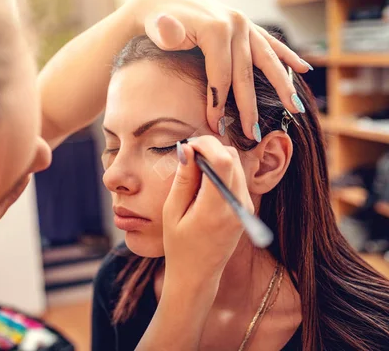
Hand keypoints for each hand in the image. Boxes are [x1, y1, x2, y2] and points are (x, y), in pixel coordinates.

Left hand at [125, 0, 310, 140]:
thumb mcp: (158, 27)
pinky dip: (287, 56)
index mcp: (216, 29)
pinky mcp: (247, 25)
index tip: (216, 127)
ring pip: (267, 59)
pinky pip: (270, 44)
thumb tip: (167, 28)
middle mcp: (236, 25)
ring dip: (282, 85)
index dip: (218, 103)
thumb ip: (165, 32)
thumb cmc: (159, 22)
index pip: (221, 75)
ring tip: (294, 108)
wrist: (166, 2)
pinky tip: (303, 70)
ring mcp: (244, 24)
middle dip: (249, 106)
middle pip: (246, 73)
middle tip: (253, 133)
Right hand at [162, 136, 253, 282]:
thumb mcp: (172, 211)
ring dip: (216, 157)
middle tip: (188, 153)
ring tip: (193, 167)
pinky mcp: (246, 208)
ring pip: (236, 164)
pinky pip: (237, 177)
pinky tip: (203, 179)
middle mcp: (237, 206)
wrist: (197, 274)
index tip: (187, 146)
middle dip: (210, 147)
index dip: (206, 145)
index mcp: (216, 208)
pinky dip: (222, 169)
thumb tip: (187, 149)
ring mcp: (245, 207)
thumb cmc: (179, 245)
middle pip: (232, 158)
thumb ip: (183, 179)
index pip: (222, 161)